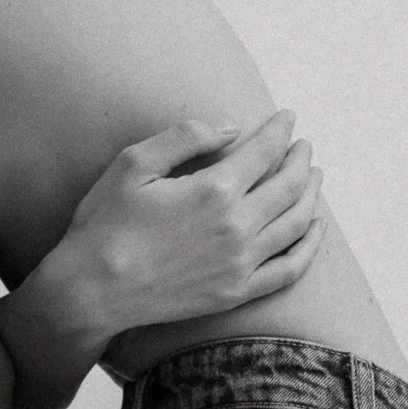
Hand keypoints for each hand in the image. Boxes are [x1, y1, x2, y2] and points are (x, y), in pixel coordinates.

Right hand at [59, 111, 324, 335]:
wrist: (92, 291)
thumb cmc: (105, 223)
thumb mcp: (134, 164)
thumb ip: (186, 137)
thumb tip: (233, 127)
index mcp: (214, 190)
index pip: (265, 150)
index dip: (281, 129)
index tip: (288, 117)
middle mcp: (237, 226)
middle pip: (290, 185)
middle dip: (301, 159)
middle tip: (304, 146)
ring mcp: (241, 263)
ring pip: (297, 223)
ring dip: (312, 195)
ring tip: (314, 178)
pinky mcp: (237, 292)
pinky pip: (290, 269)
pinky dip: (310, 246)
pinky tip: (315, 229)